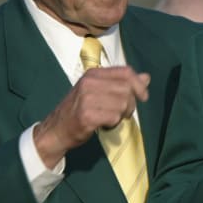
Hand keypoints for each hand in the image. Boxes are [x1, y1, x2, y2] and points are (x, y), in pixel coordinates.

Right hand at [34, 66, 149, 166]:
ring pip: (123, 104)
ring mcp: (87, 98)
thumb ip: (122, 83)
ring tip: (108, 119)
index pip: (126, 72)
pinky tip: (103, 125)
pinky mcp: (86, 115)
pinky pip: (114, 117)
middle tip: (120, 114)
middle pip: (127, 89)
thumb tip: (146, 77)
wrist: (56, 130)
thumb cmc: (79, 110)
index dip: (139, 84)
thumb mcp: (99, 91)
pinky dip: (113, 124)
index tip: (143, 97)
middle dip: (130, 104)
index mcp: (93, 73)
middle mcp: (89, 82)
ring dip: (120, 116)